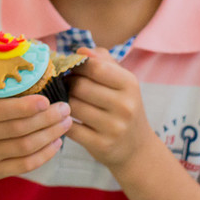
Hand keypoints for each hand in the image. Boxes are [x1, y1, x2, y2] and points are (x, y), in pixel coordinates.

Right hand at [0, 89, 71, 188]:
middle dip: (47, 119)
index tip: (46, 100)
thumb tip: (21, 53)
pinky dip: (44, 155)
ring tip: (67, 123)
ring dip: (50, 135)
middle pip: (18, 129)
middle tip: (66, 108)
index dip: (24, 107)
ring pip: (24, 147)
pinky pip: (24, 165)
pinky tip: (56, 143)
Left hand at [65, 48, 154, 171]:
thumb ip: (102, 60)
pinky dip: (62, 120)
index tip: (71, 68)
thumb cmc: (123, 106)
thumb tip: (80, 51)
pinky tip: (65, 117)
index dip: (76, 65)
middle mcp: (125, 105)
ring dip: (63, 101)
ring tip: (65, 99)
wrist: (136, 148)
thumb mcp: (121, 80)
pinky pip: (70, 127)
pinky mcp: (101, 145)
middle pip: (80, 86)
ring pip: (72, 106)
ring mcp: (114, 127)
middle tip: (65, 85)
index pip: (94, 66)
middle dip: (67, 83)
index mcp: (129, 84)